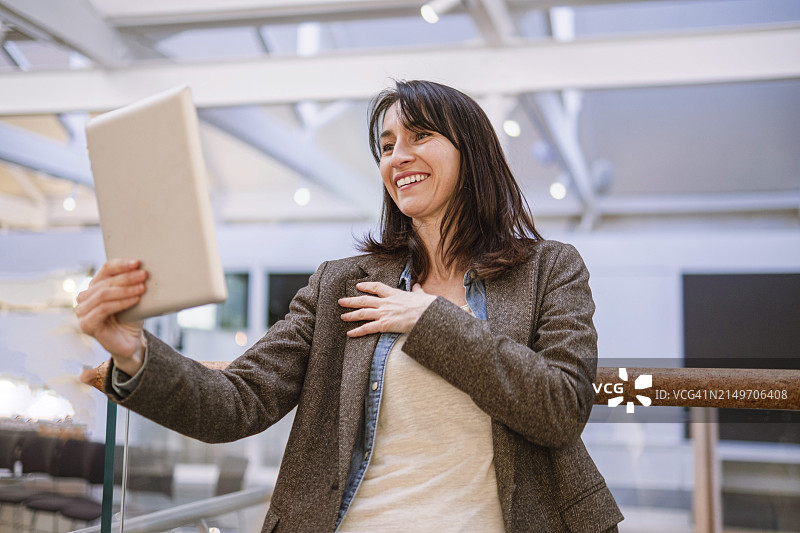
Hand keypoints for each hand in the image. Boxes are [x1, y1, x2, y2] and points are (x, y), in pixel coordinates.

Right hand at [75, 259, 147, 374]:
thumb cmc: (131, 318)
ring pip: (103, 294)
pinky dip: (121, 303)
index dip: (121, 264)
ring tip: (142, 288)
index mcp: (95, 286)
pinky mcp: (86, 324)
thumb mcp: (133, 297)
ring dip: (125, 290)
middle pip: (105, 282)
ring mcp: (82, 311)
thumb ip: (133, 284)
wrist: (131, 342)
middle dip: (126, 278)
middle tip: (143, 275)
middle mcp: (85, 297)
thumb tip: (143, 269)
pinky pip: (103, 308)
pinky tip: (134, 300)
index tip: (137, 263)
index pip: (106, 269)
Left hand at [339, 282, 435, 336]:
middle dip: (352, 301)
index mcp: (394, 294)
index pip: (377, 288)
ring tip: (342, 316)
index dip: (366, 286)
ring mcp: (384, 313)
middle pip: (364, 300)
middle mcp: (386, 303)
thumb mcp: (421, 294)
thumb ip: (417, 290)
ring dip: (351, 314)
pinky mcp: (384, 324)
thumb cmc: (426, 305)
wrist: (426, 314)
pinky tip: (350, 333)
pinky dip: (358, 331)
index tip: (358, 286)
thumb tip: (417, 286)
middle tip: (341, 301)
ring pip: (363, 313)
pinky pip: (368, 328)